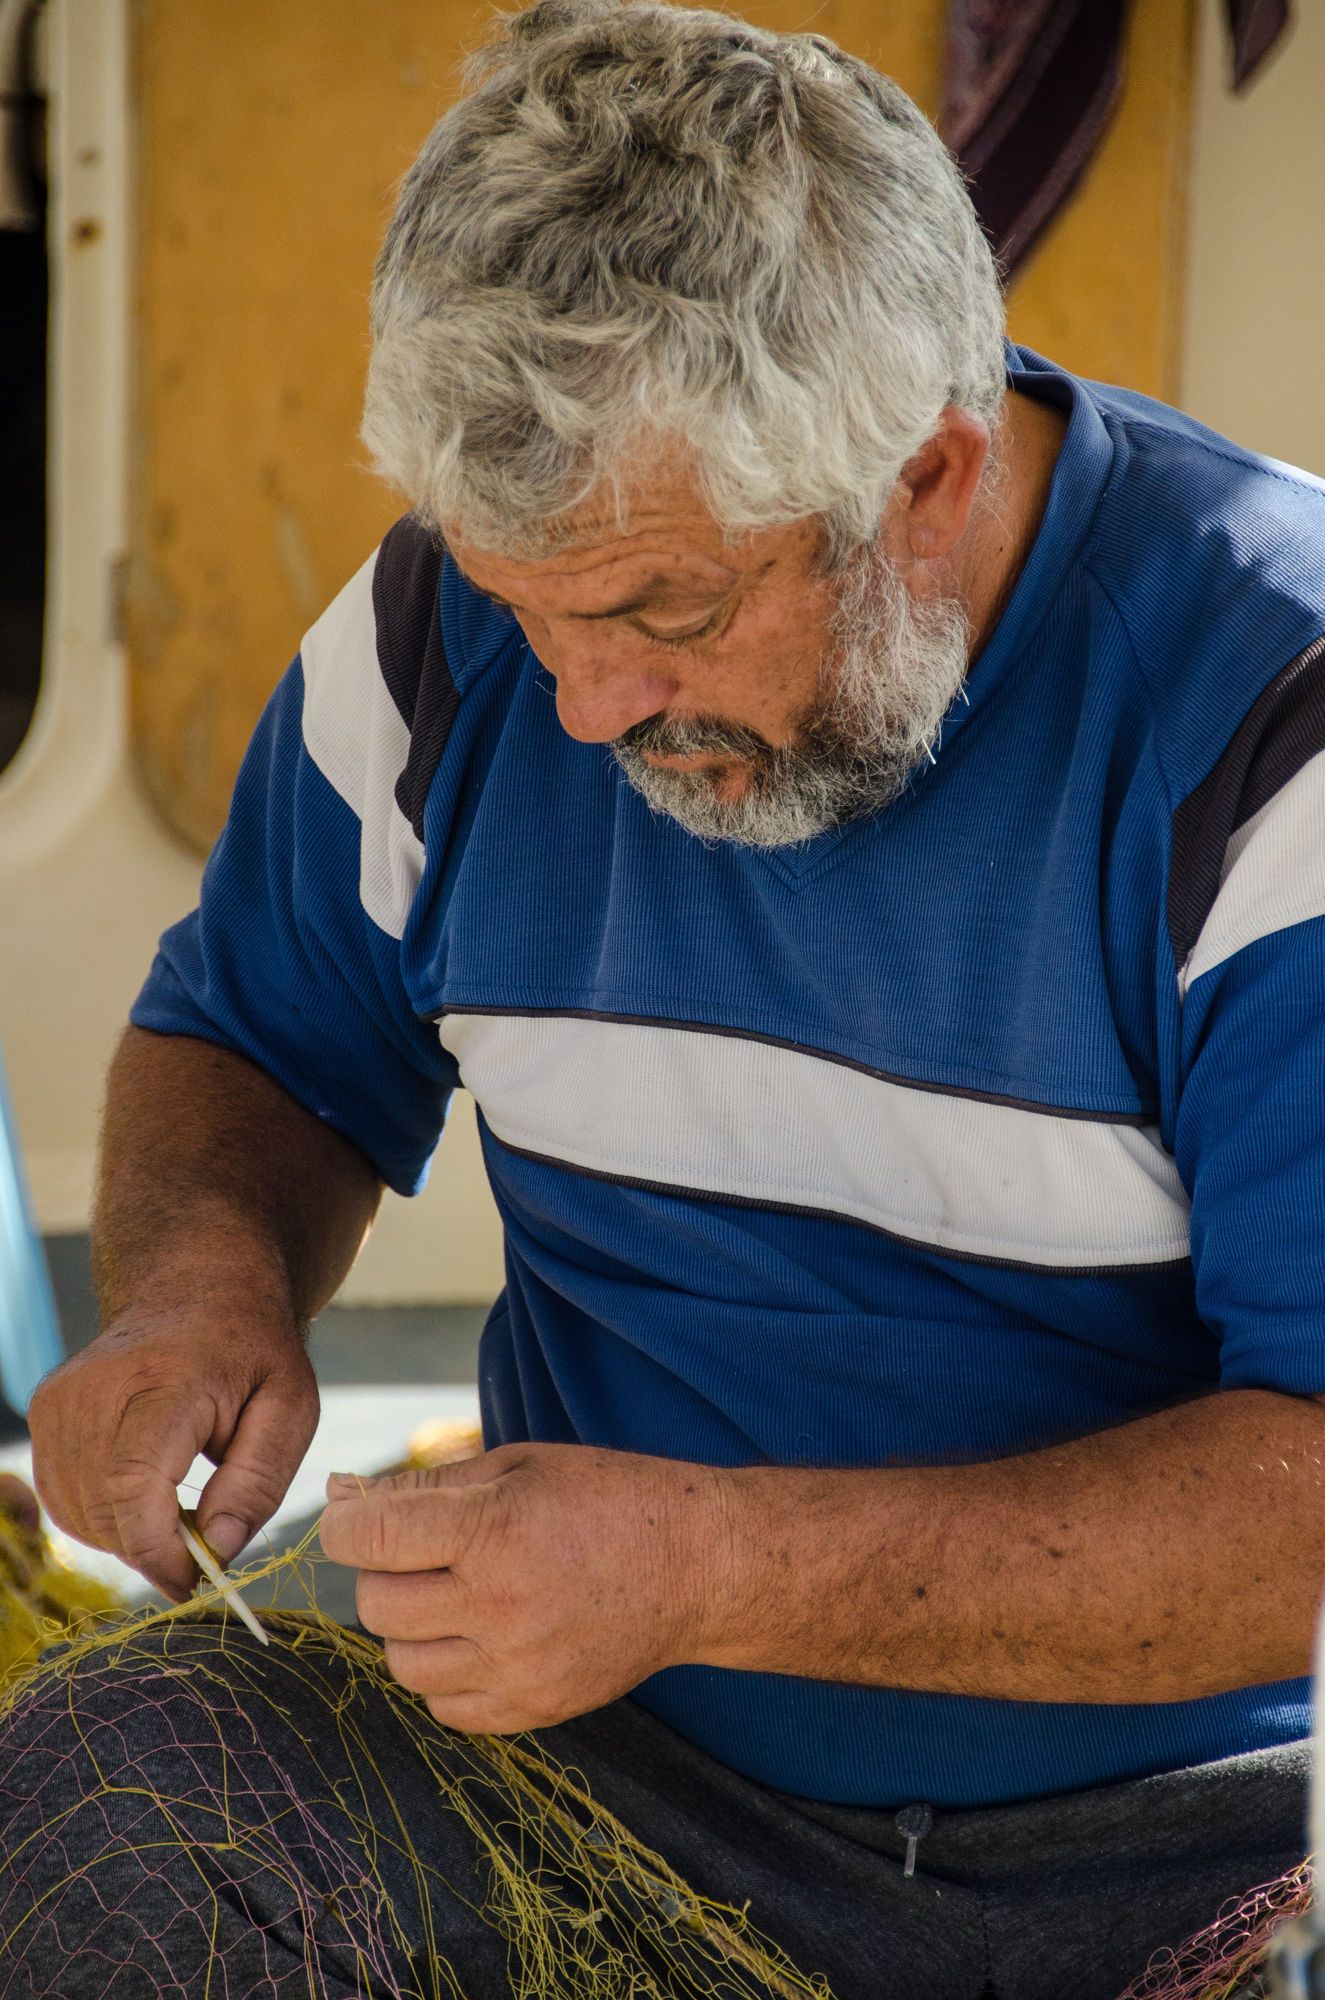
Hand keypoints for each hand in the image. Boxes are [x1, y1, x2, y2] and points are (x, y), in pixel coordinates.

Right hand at [28, 1304, 318, 1597]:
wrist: (199, 1283)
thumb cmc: (253, 1348)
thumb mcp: (291, 1407)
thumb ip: (259, 1481)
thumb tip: (220, 1547)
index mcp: (166, 1379)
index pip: (132, 1484)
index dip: (158, 1550)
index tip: (196, 1580)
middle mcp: (98, 1386)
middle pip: (103, 1508)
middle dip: (152, 1550)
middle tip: (202, 1550)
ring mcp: (62, 1397)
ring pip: (76, 1511)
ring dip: (128, 1535)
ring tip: (181, 1510)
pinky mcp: (46, 1409)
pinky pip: (63, 1495)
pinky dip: (103, 1515)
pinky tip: (148, 1496)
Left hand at [319, 1442, 731, 1733]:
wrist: (698, 1567)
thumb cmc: (608, 1499)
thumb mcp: (519, 1465)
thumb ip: (426, 1484)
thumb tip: (342, 1495)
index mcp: (494, 1531)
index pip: (368, 1539)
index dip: (344, 1525)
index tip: (354, 1518)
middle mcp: (501, 1606)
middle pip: (376, 1604)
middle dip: (384, 1571)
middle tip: (425, 1550)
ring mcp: (518, 1668)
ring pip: (402, 1663)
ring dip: (412, 1626)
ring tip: (455, 1595)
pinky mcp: (534, 1710)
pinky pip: (444, 1708)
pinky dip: (446, 1674)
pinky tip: (480, 1636)